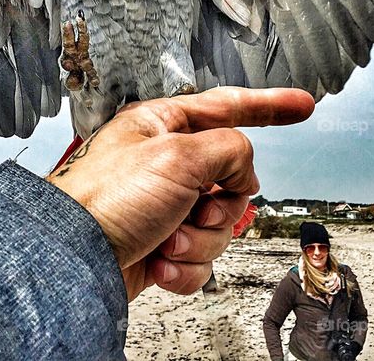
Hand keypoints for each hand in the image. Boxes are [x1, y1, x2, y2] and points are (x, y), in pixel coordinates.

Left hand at [46, 86, 313, 299]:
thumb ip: (229, 150)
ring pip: (218, 224)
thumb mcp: (179, 156)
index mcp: (162, 125)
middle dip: (220, 206)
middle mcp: (164, 162)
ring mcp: (162, 205)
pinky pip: (199, 257)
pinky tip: (158, 262)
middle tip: (195, 209)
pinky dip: (184, 266)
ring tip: (167, 239)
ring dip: (199, 240)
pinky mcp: (159, 243)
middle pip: (231, 179)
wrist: (71, 260)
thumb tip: (243, 171)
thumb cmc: (105, 199)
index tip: (302, 106)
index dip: (270, 107)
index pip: (228, 107)